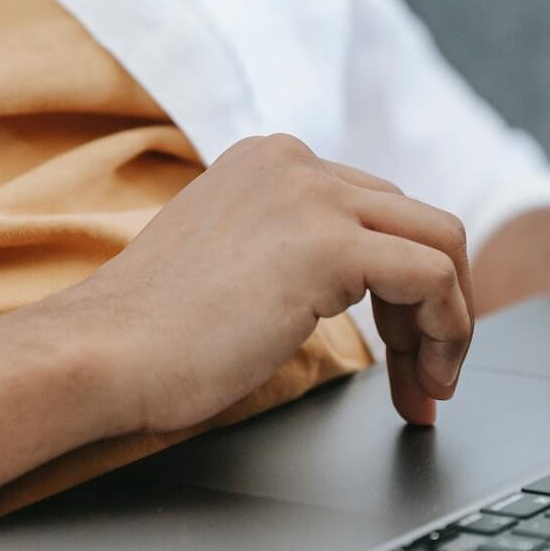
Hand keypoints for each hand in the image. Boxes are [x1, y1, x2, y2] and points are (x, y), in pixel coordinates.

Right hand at [66, 133, 473, 432]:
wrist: (100, 354)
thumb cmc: (149, 336)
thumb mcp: (232, 265)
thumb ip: (287, 254)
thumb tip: (346, 291)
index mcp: (269, 162)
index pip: (375, 210)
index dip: (401, 289)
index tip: (403, 352)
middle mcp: (294, 163)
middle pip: (415, 223)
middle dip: (434, 309)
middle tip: (425, 380)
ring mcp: (312, 197)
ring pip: (439, 243)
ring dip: (449, 324)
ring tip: (430, 388)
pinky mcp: (328, 245)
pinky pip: (431, 279)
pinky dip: (445, 332)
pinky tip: (420, 380)